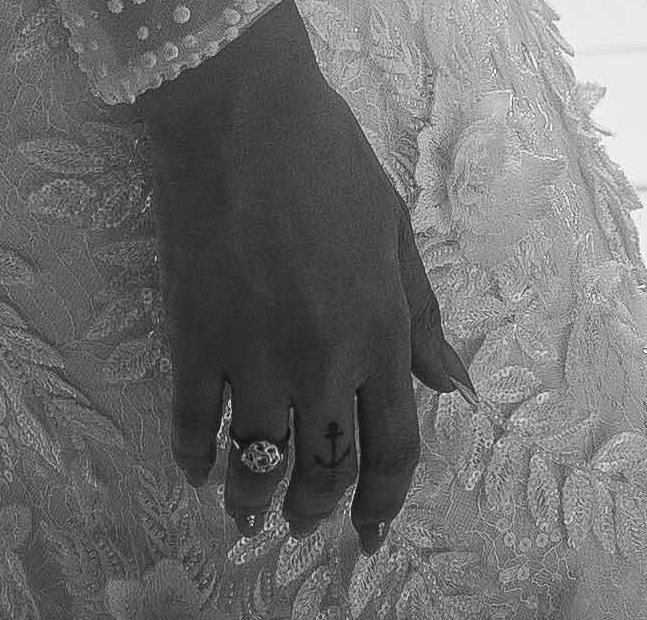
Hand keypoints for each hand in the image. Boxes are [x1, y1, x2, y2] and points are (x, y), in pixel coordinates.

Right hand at [143, 2, 466, 547]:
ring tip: (250, 516)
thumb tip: (453, 385)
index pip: (393, 446)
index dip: (383, 501)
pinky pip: (193, 422)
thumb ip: (419, 315)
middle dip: (317, 508)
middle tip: (304, 524)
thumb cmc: (325, 154)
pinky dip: (195, 456)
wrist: (238, 111)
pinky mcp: (195, 337)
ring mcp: (255, 353)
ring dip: (254, 500)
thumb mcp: (394, 229)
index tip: (370, 535)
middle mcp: (323, 359)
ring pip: (258, 460)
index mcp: (379, 331)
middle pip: (326, 466)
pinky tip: (196, 469)